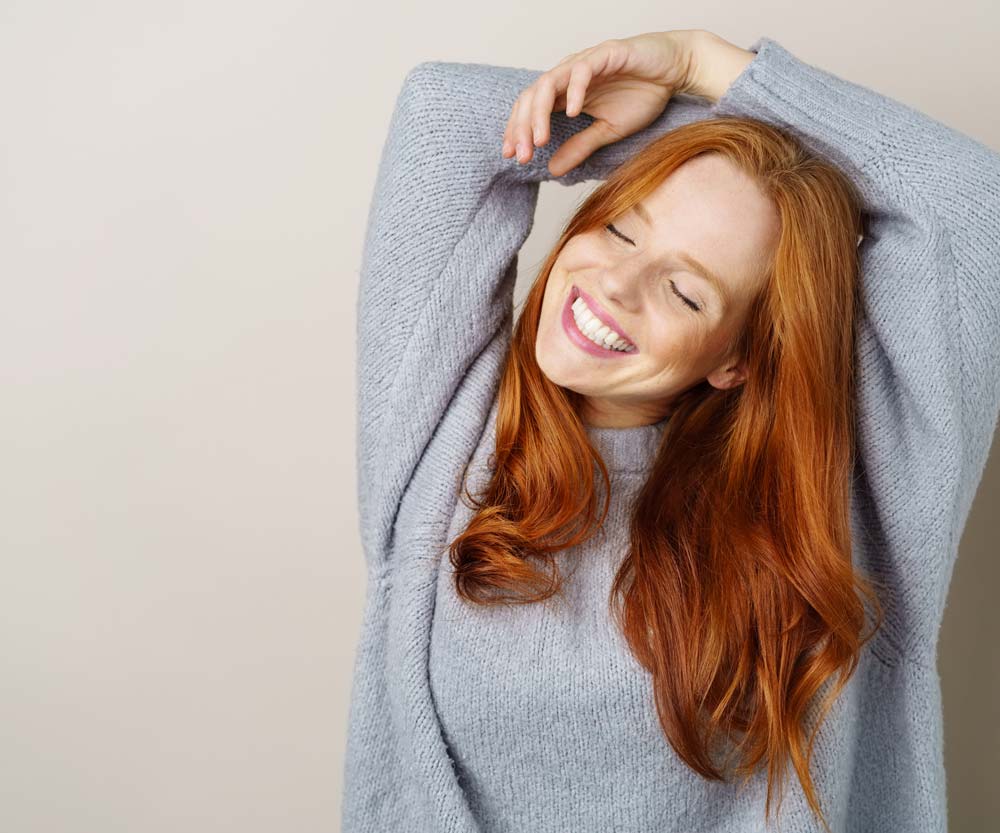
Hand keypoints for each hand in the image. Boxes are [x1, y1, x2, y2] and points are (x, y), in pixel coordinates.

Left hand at [502, 29, 702, 177]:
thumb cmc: (642, 95)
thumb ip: (580, 147)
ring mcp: (585, 63)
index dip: (518, 132)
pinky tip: (573, 113)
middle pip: (532, 97)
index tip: (512, 157)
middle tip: (521, 155)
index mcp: (565, 93)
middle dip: (522, 127)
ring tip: (539, 139)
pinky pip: (583, 70)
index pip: (530, 110)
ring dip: (540, 113)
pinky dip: (574, 91)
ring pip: (549, 82)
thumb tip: (553, 170)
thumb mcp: (608, 130)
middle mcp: (569, 76)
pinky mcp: (606, 53)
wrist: (674, 71)